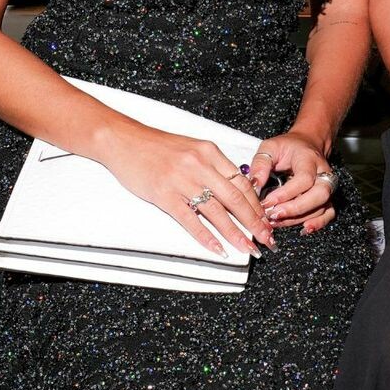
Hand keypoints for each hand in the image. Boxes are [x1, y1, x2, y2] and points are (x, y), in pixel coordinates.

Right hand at [104, 126, 274, 256]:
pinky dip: (206, 237)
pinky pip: (191, 220)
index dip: (257, 205)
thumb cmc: (156, 146)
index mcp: (210, 152)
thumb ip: (212, 166)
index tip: (266, 221)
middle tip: (266, 239)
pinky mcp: (165, 194)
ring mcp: (182, 180)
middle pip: (236, 199)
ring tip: (247, 249)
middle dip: (254, 223)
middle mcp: (200, 165)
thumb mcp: (191, 148)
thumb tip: (233, 189)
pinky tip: (217, 248)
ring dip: (236, 234)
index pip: (242, 183)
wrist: (123, 139)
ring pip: (217, 212)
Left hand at [250, 131, 339, 235]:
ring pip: (321, 207)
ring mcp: (327, 187)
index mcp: (309, 159)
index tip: (267, 202)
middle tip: (274, 214)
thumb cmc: (288, 147)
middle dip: (296, 209)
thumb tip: (254, 185)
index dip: (286, 194)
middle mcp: (323, 173)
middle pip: (319, 195)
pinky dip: (318, 223)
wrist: (306, 145)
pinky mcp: (326, 197)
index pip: (304, 179)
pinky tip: (303, 229)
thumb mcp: (270, 147)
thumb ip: (261, 164)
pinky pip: (329, 213)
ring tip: (277, 222)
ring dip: (299, 218)